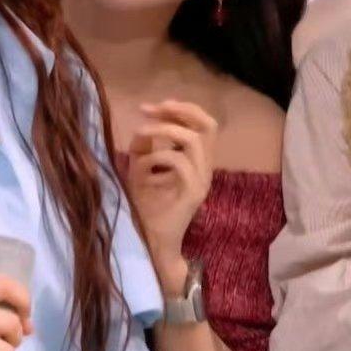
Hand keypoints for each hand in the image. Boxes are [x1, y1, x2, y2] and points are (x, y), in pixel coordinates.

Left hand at [125, 101, 216, 295]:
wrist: (151, 242)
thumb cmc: (145, 208)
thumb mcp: (140, 169)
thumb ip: (144, 147)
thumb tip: (144, 127)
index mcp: (197, 161)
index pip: (204, 124)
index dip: (181, 109)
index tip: (152, 108)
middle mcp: (205, 168)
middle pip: (209, 126)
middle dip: (180, 111)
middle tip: (151, 110)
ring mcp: (201, 181)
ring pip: (193, 140)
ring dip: (164, 130)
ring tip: (142, 132)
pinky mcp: (192, 193)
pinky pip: (179, 162)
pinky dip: (157, 156)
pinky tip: (141, 166)